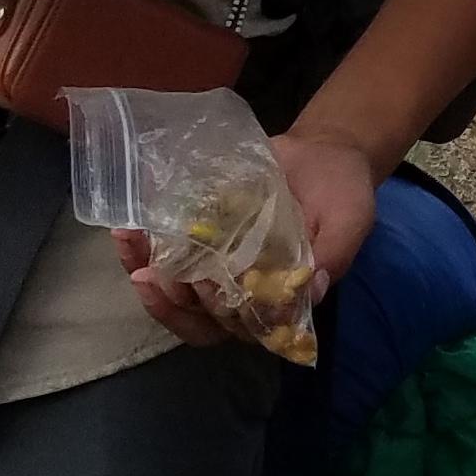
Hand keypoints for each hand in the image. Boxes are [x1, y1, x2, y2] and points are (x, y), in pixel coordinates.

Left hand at [110, 132, 378, 348]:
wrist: (325, 151)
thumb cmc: (342, 192)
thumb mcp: (349, 220)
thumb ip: (334, 255)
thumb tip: (313, 288)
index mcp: (279, 299)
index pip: (241, 325)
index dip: (217, 315)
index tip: (204, 285)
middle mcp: (243, 291)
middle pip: (197, 318)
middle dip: (168, 303)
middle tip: (147, 277)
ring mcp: (218, 265)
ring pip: (174, 289)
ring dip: (145, 274)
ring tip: (127, 244)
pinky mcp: (201, 237)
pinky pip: (166, 251)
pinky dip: (142, 246)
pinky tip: (126, 228)